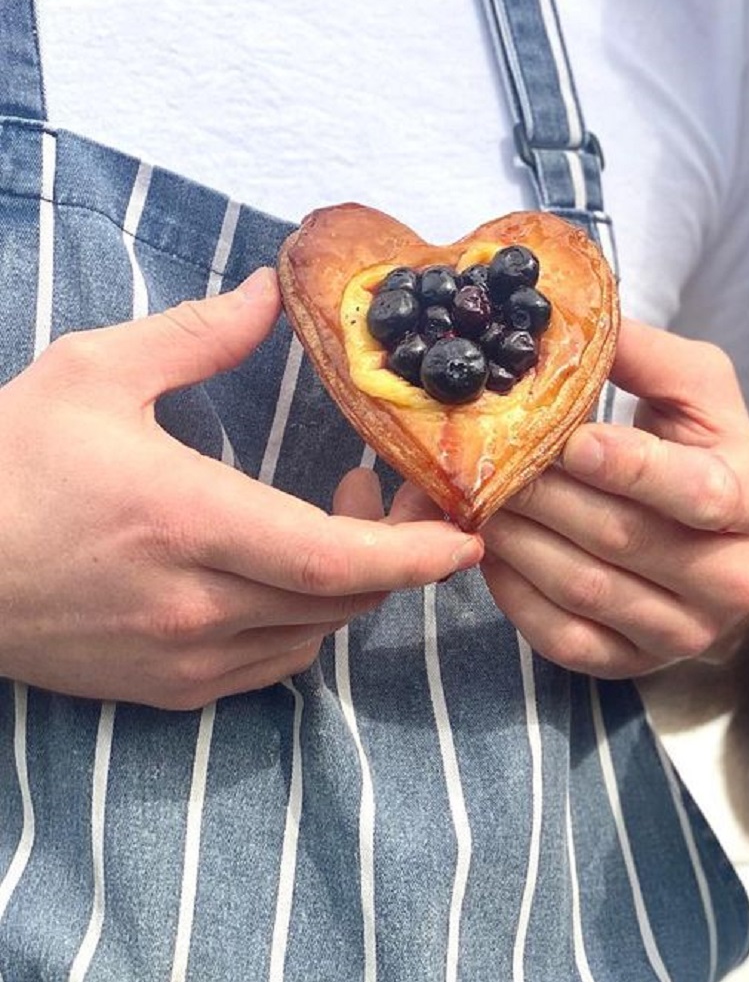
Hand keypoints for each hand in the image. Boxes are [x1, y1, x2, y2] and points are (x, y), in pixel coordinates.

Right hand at [0, 268, 481, 709]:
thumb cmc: (2, 465)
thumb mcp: (91, 374)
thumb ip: (198, 336)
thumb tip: (273, 291)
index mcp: (185, 521)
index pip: (336, 560)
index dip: (415, 555)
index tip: (468, 537)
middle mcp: (196, 604)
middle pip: (345, 597)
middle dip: (394, 552)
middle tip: (390, 491)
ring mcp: (184, 658)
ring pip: (317, 632)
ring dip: (349, 583)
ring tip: (335, 519)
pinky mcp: (169, 690)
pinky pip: (276, 663)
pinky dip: (306, 621)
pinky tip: (286, 573)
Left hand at [470, 320, 748, 677]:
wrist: (735, 558)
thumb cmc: (709, 457)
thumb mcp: (700, 394)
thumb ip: (643, 355)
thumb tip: (565, 319)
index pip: (697, 492)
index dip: (632, 467)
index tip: (573, 440)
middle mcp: (732, 580)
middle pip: (622, 538)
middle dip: (545, 494)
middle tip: (483, 457)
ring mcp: (685, 633)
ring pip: (585, 590)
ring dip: (517, 540)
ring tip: (472, 496)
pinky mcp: (637, 665)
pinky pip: (565, 639)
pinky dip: (514, 595)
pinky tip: (489, 550)